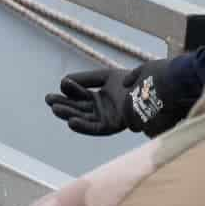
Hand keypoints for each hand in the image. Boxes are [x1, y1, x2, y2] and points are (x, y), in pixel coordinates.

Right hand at [45, 65, 164, 136]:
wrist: (156, 86)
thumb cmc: (135, 81)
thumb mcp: (107, 76)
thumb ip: (86, 78)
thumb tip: (63, 82)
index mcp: (102, 98)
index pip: (80, 95)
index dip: (71, 91)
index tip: (61, 85)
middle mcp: (104, 110)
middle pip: (79, 108)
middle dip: (64, 104)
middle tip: (48, 100)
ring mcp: (109, 118)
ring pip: (85, 118)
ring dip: (69, 114)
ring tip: (55, 109)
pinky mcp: (116, 126)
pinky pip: (96, 129)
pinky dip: (84, 126)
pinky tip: (71, 121)